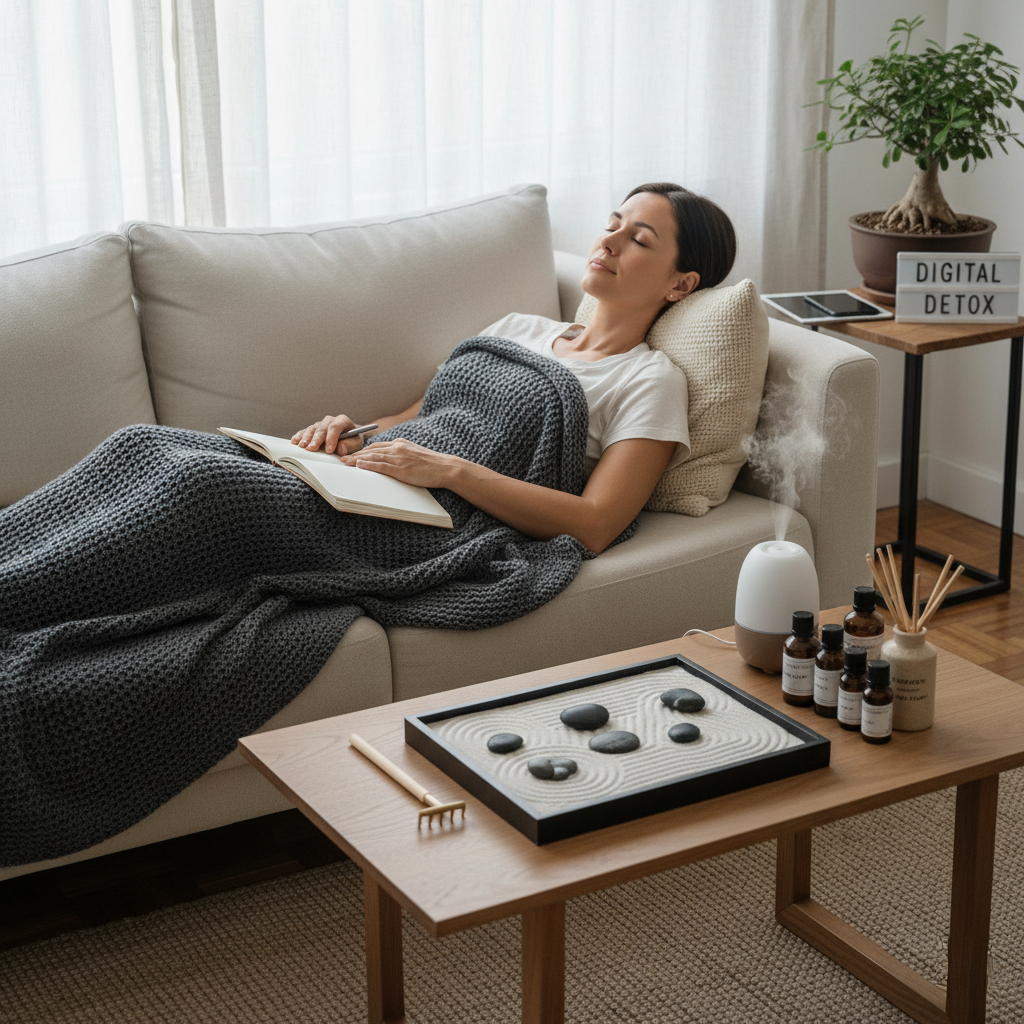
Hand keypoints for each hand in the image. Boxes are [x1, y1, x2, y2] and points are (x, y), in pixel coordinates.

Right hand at [290, 415, 366, 455]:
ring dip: (306, 438)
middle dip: (316, 439)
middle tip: (311, 449)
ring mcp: (320, 424)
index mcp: (342, 421)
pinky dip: (299, 436)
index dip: (331, 438)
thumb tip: (341, 448)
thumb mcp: (356, 444)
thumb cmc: (352, 441)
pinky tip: (294, 441)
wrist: (348, 438)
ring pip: (312, 429)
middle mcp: (330, 420)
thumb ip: (350, 445)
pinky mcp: (312, 429)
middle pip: (322, 429)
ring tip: (302, 446)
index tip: (329, 451)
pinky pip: (304, 431)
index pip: (335, 427)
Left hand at [341, 438, 457, 488]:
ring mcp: (399, 458)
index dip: (363, 450)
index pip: (378, 445)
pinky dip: (369, 465)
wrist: (446, 467)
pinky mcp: (401, 469)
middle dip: (356, 453)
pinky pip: (381, 466)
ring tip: (345, 462)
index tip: (353, 453)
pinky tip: (359, 465)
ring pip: (373, 456)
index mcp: (401, 444)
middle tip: (342, 457)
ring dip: (357, 459)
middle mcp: (398, 448)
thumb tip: (393, 460)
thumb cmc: (433, 464)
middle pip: (371, 449)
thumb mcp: (415, 454)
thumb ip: (403, 455)